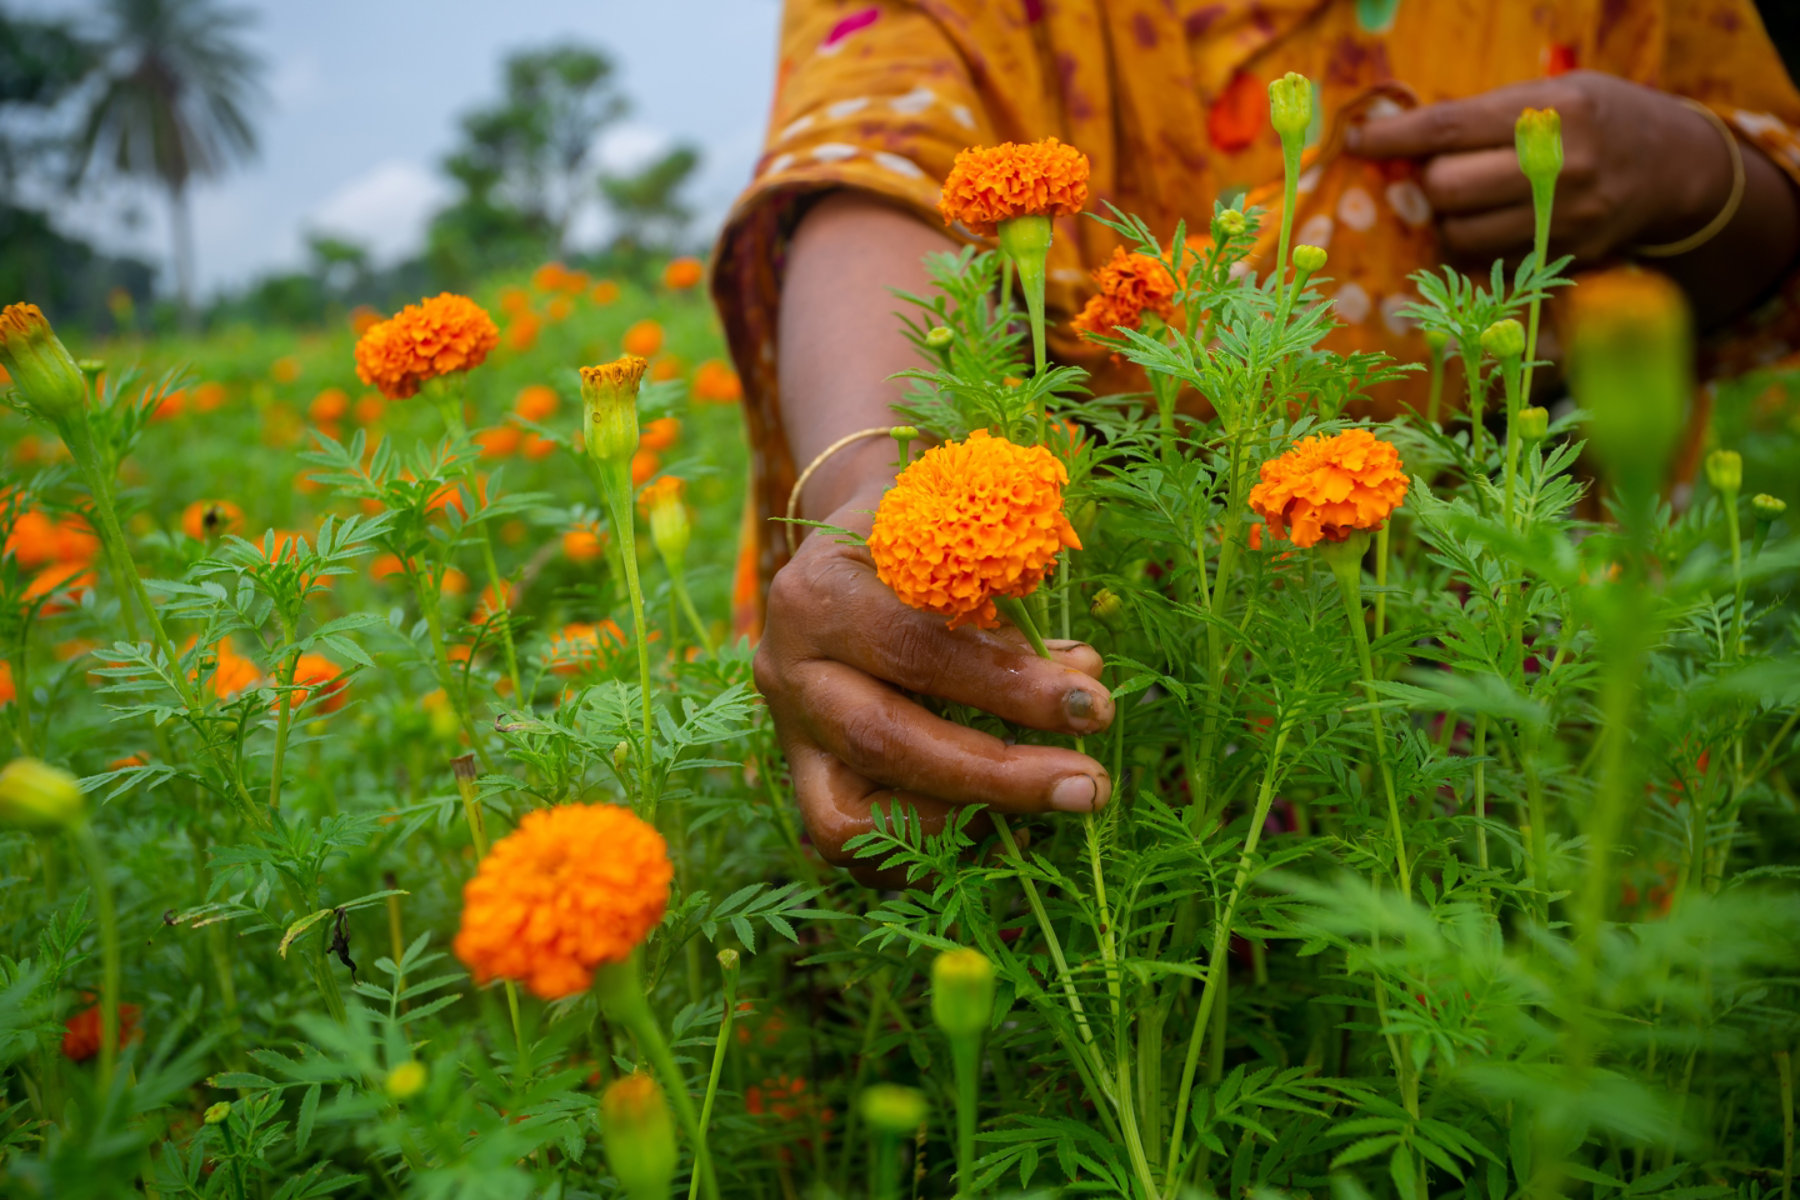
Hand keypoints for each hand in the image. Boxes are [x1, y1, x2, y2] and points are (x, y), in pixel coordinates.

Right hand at [754, 484, 1114, 884]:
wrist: (859, 551)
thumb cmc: (926, 536)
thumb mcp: (961, 537)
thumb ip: (1010, 600)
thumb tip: (1083, 676)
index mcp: (817, 592)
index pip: (913, 649)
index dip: (1007, 686)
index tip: (1092, 705)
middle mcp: (788, 668)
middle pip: (882, 741)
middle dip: (996, 775)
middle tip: (1088, 786)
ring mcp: (790, 733)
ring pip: (851, 818)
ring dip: (963, 825)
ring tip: (1049, 805)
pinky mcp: (805, 781)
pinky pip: (855, 845)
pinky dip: (933, 848)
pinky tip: (1005, 822)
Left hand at [1348, 71, 1732, 266]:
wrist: (1675, 168)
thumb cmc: (1599, 120)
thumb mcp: (1551, 96)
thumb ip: (1483, 115)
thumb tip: (1400, 137)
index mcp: (1552, 114)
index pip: (1448, 128)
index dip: (1393, 138)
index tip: (1357, 140)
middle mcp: (1558, 170)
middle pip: (1444, 189)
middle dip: (1428, 184)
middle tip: (1440, 175)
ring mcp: (1562, 222)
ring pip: (1457, 236)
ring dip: (1447, 221)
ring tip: (1471, 202)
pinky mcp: (1561, 260)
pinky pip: (1486, 264)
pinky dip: (1475, 248)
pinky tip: (1492, 227)